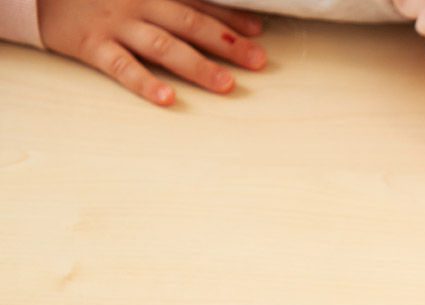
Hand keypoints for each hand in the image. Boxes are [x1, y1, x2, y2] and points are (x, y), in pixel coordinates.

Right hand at [38, 0, 264, 106]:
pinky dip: (145, 82)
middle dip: (225, 43)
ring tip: (226, 84)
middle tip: (257, 62)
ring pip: (163, 45)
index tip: (257, 34)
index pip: (197, 3)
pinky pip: (122, 66)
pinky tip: (168, 99)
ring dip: (197, 65)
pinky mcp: (92, 45)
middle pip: (188, 23)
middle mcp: (136, 4)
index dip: (229, 19)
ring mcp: (115, 24)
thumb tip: (224, 20)